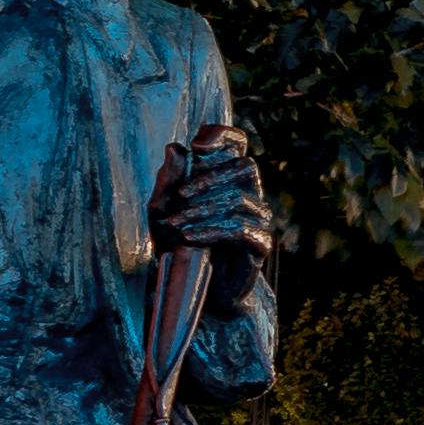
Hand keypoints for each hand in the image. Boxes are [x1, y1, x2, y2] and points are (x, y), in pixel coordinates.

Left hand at [149, 126, 281, 265]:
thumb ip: (168, 181)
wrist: (192, 288)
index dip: (223, 135)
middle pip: (246, 166)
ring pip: (238, 198)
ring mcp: (258, 218)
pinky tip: (189, 237)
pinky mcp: (260, 244)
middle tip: (181, 195)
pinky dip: (210, 230)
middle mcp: (248, 193)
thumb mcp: (163, 210)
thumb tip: (175, 148)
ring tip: (175, 224)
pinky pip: (239, 229)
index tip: (197, 146)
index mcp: (227, 177)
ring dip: (202, 209)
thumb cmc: (178, 243)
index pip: (237, 143)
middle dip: (210, 178)